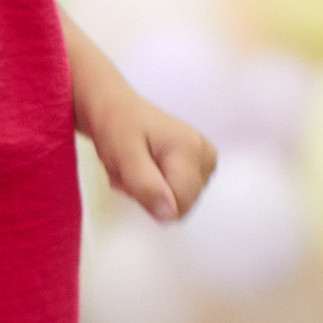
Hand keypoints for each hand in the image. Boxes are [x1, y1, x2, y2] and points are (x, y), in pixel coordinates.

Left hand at [80, 72, 216, 225]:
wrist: (116, 108)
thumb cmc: (117, 126)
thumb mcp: (123, 156)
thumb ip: (145, 185)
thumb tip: (168, 214)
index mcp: (191, 150)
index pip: (178, 206)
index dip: (149, 199)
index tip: (130, 176)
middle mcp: (206, 155)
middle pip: (180, 205)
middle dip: (149, 195)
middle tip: (129, 172)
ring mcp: (206, 159)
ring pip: (179, 201)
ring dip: (150, 191)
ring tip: (135, 167)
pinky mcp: (200, 163)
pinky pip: (180, 192)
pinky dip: (157, 186)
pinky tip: (146, 167)